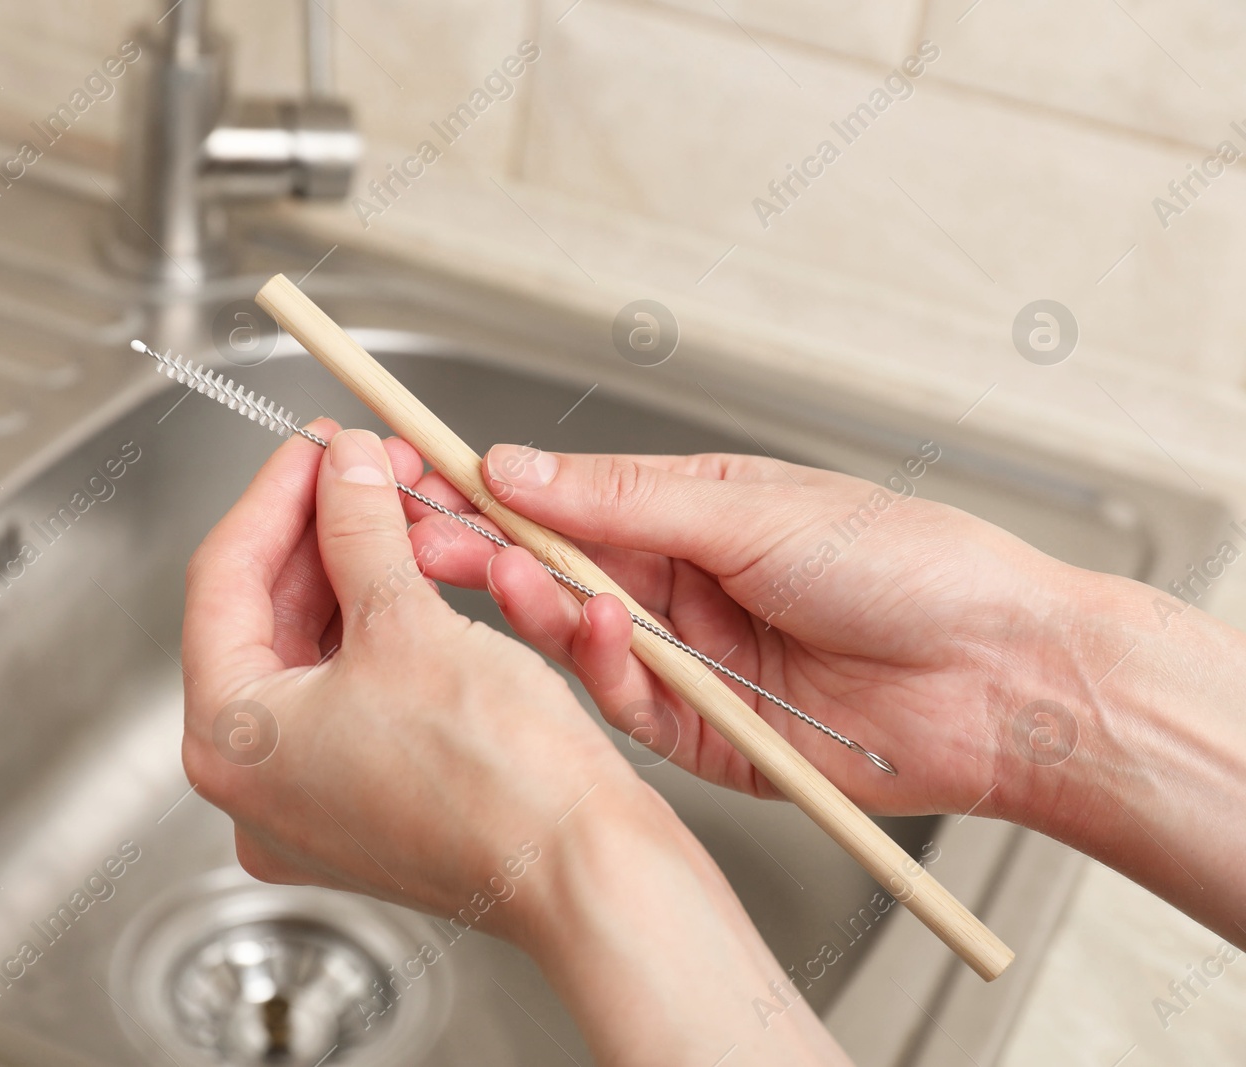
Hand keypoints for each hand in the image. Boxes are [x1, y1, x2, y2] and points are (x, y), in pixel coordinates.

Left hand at [181, 424, 850, 1064]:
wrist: (584, 868)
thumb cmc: (497, 778)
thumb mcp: (408, 621)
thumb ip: (357, 527)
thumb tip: (343, 468)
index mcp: (230, 741)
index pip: (222, 580)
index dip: (275, 495)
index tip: (314, 443)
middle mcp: (255, 783)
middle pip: (265, 615)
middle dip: (321, 529)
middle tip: (365, 463)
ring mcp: (310, 800)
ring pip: (313, 650)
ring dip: (354, 570)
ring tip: (397, 502)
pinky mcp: (368, 803)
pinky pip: (353, 691)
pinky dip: (378, 627)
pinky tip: (413, 571)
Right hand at [401, 443, 1095, 820]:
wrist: (1001, 675)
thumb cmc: (907, 563)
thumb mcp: (748, 506)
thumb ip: (620, 498)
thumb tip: (519, 466)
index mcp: (691, 515)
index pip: (564, 499)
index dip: (491, 488)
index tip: (420, 472)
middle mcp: (682, 587)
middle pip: (555, 570)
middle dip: (489, 551)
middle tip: (424, 536)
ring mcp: (691, 662)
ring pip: (579, 638)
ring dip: (538, 608)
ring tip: (507, 575)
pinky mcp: (704, 734)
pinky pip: (628, 704)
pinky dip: (605, 670)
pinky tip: (603, 635)